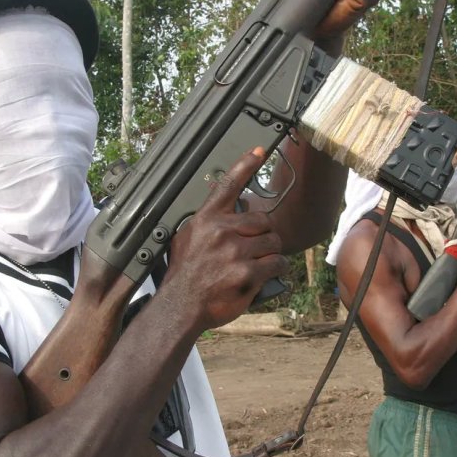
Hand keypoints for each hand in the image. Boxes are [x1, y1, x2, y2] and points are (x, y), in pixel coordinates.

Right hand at [164, 148, 288, 328]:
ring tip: (254, 265)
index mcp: (206, 219)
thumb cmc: (184, 275)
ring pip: (273, 243)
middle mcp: (221, 231)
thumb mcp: (187, 238)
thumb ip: (207, 221)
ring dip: (269, 254)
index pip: (228, 184)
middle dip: (263, 237)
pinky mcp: (247, 272)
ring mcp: (235, 251)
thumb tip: (230, 206)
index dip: (246, 164)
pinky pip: (276, 263)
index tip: (260, 149)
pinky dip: (274, 270)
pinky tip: (262, 276)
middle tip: (253, 250)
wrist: (180, 306)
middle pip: (264, 221)